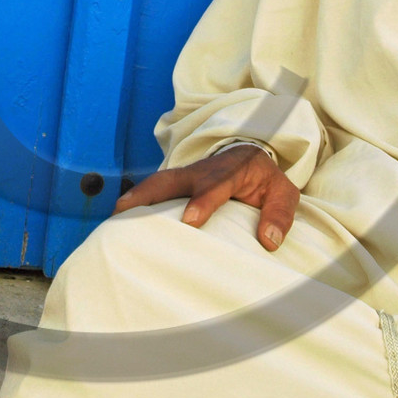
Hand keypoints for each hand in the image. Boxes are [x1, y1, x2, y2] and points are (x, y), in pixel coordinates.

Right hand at [112, 146, 300, 250]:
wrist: (251, 156)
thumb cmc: (266, 180)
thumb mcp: (284, 193)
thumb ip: (279, 214)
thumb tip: (268, 241)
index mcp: (233, 168)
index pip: (216, 184)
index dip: (202, 201)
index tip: (190, 220)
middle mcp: (204, 169)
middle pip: (173, 178)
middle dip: (151, 194)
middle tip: (128, 212)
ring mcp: (186, 176)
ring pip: (157, 183)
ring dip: (136, 197)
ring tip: (114, 217)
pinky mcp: (176, 185)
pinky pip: (154, 191)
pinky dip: (135, 202)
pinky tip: (118, 220)